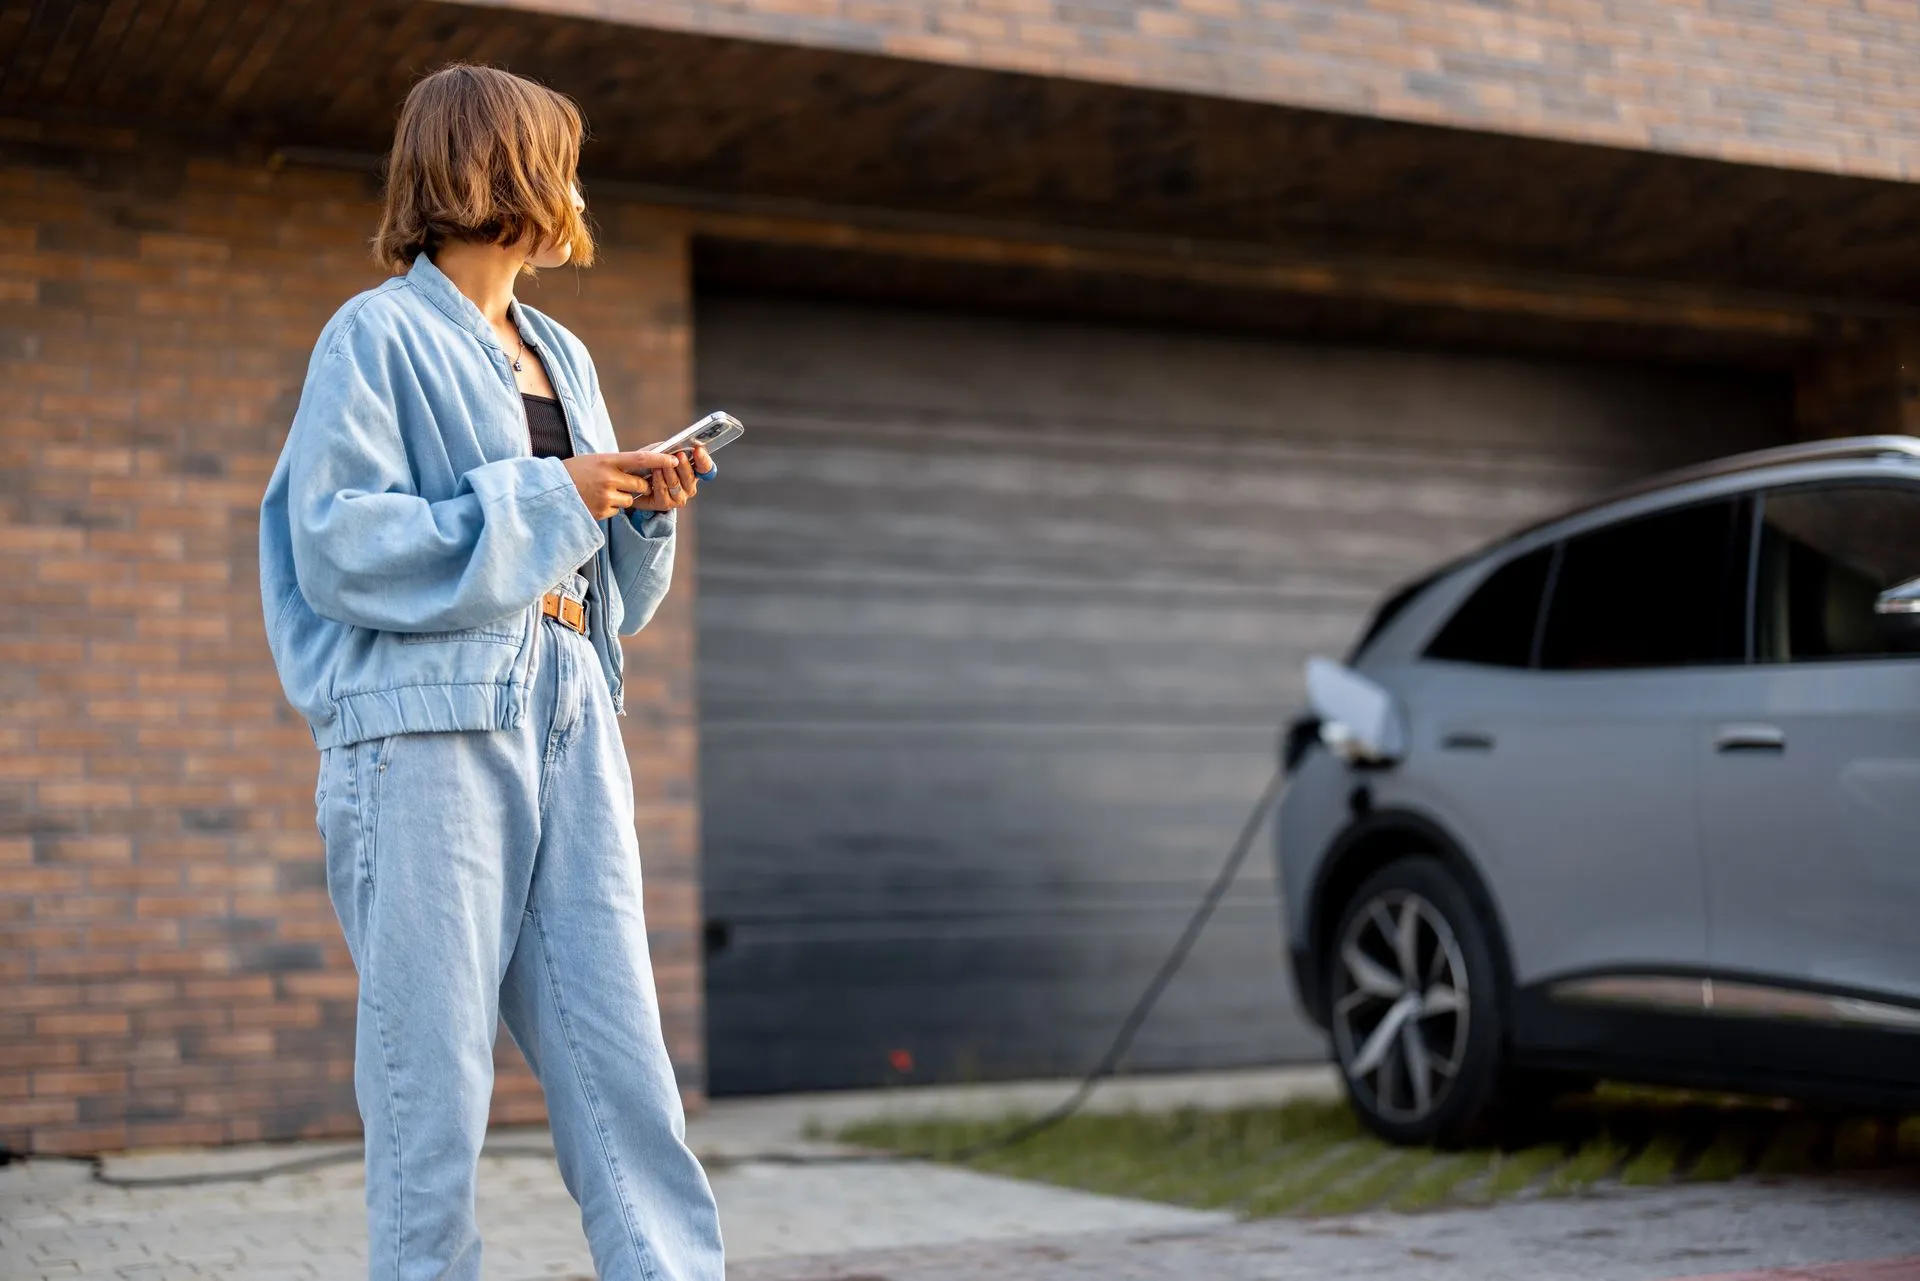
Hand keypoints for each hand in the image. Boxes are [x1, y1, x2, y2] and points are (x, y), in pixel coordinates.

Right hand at [563, 450, 678, 519]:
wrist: (549, 490)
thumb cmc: (573, 472)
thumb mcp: (594, 460)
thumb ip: (616, 464)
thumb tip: (642, 466)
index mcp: (607, 460)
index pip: (640, 458)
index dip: (660, 459)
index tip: (674, 459)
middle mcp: (608, 478)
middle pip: (639, 484)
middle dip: (637, 486)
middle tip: (622, 483)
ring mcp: (605, 496)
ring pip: (630, 500)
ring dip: (622, 498)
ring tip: (602, 492)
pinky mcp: (601, 511)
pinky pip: (617, 511)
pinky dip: (610, 508)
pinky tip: (595, 501)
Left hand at [632, 447, 706, 512]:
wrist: (635, 484)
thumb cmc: (651, 464)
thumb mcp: (662, 452)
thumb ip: (672, 447)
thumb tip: (682, 442)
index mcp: (693, 472)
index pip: (705, 468)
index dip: (703, 459)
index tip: (698, 450)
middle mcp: (689, 487)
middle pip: (690, 476)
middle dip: (684, 465)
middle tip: (680, 455)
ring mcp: (679, 497)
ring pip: (675, 483)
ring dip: (669, 472)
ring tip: (663, 463)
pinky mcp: (665, 504)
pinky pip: (663, 491)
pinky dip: (659, 480)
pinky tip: (655, 471)